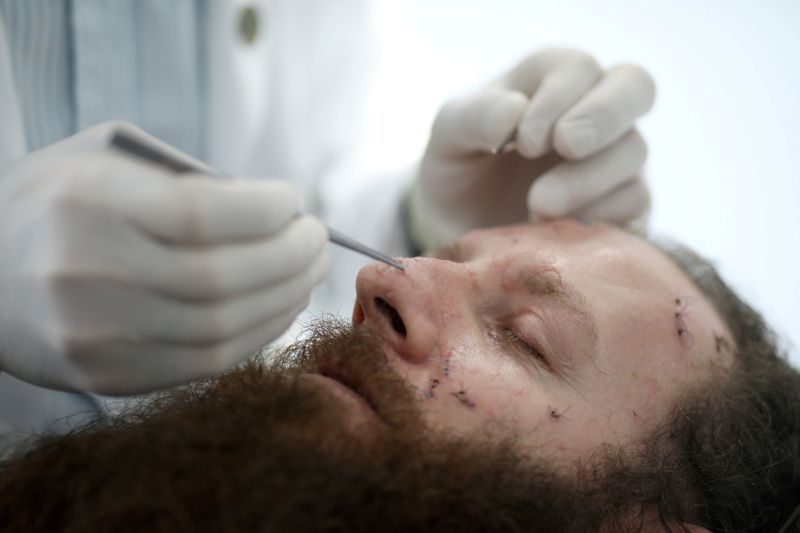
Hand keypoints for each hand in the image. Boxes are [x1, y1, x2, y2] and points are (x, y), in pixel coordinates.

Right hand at [0, 122, 328, 394]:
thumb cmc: (58, 206)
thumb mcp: (103, 165)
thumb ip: (183, 185)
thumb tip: (273, 216)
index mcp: (86, 206)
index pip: (201, 215)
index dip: (265, 210)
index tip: (291, 200)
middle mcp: (88, 276)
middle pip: (223, 279)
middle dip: (291, 257)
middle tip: (317, 240)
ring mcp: (97, 337)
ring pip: (224, 329)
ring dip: (286, 298)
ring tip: (307, 272)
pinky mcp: (109, 377)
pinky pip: (207, 364)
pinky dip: (259, 334)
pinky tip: (279, 307)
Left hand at [410, 48, 654, 248]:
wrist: (464, 227)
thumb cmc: (461, 168)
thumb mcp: (449, 138)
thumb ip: (474, 116)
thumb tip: (515, 110)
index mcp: (553, 78)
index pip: (579, 68)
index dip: (558, 99)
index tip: (523, 142)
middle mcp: (594, 109)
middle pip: (635, 87)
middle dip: (602, 116)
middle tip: (567, 146)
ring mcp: (615, 156)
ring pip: (633, 151)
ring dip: (587, 178)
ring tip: (538, 205)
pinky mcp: (623, 204)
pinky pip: (634, 201)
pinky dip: (599, 214)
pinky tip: (554, 227)